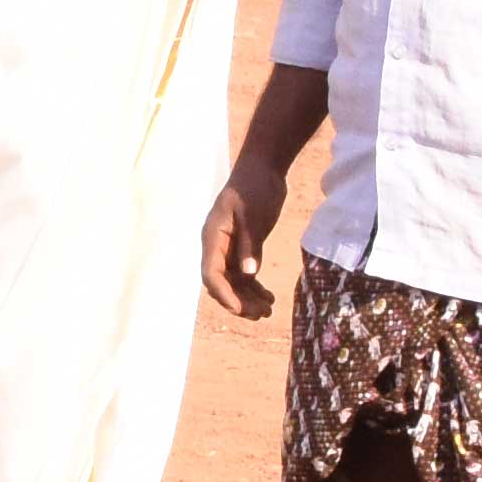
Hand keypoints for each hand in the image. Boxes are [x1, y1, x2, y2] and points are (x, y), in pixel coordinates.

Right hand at [202, 161, 286, 319]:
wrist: (262, 168)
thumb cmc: (255, 186)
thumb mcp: (254, 214)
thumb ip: (250, 243)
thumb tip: (249, 273)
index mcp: (213, 237)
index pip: (211, 274)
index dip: (224, 294)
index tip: (241, 309)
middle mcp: (216, 246)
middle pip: (221, 283)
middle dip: (239, 301)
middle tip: (262, 314)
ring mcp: (228, 247)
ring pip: (233, 282)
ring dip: (248, 298)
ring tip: (268, 310)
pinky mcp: (241, 247)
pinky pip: (243, 274)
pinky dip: (254, 288)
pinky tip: (269, 298)